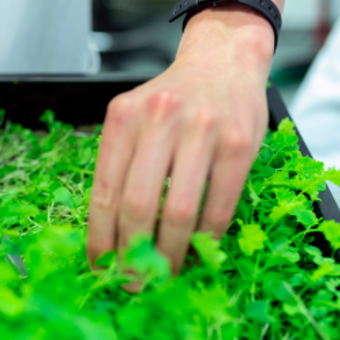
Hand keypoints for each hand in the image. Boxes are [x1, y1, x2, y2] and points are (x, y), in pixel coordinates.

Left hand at [86, 7, 274, 285]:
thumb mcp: (134, 118)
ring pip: (180, 211)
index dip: (100, 237)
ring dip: (169, 253)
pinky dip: (205, 237)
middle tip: (132, 280)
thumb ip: (122, 165)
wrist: (223, 59)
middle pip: (138, 205)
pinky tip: (196, 250)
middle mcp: (159, 120)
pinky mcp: (239, 143)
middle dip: (132, 253)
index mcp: (123, 117)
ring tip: (162, 274)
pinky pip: (219, 205)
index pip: (104, 191)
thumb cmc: (172, 100)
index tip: (100, 265)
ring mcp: (202, 130)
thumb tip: (111, 234)